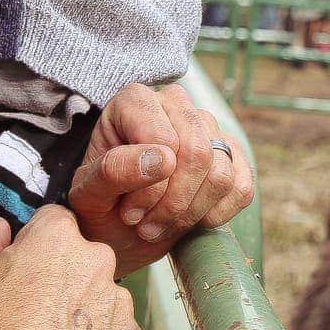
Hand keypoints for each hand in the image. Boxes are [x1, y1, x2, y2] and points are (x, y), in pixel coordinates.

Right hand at [0, 211, 144, 329]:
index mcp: (58, 238)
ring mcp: (119, 305)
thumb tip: (0, 226)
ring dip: (87, 312)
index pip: (57, 223)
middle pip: (87, 260)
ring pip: (105, 299)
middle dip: (67, 277)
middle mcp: (98, 263)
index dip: (38, 246)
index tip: (27, 270)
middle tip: (38, 312)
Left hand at [66, 82, 254, 275]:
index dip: (150, 185)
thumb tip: (164, 158)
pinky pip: (241, 188)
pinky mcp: (232, 156)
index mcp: (135, 101)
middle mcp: (176, 105)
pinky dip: (216, 216)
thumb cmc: (98, 204)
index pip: (165, 139)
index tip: (128, 212)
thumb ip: (114, 170)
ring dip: (189, 214)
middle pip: (197, 153)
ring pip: (221, 174)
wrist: (117, 229)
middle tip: (144, 226)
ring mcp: (208, 129)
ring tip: (159, 226)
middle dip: (172, 203)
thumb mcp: (88, 193)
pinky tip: (189, 222)